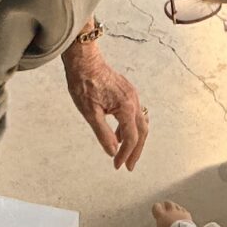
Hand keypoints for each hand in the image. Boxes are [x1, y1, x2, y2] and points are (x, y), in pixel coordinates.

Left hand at [63, 48, 148, 171]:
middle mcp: (133, 101)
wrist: (84, 61)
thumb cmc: (84, 83)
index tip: (118, 165)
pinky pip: (135, 114)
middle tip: (129, 165)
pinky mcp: (127, 92)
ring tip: (124, 153)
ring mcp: (132, 95)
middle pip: (142, 132)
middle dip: (136, 151)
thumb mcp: (90, 113)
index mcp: (126, 107)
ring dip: (134, 140)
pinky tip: (118, 135)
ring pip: (140, 123)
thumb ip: (103, 134)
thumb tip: (112, 151)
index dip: (125, 154)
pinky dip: (130, 128)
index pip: (130, 138)